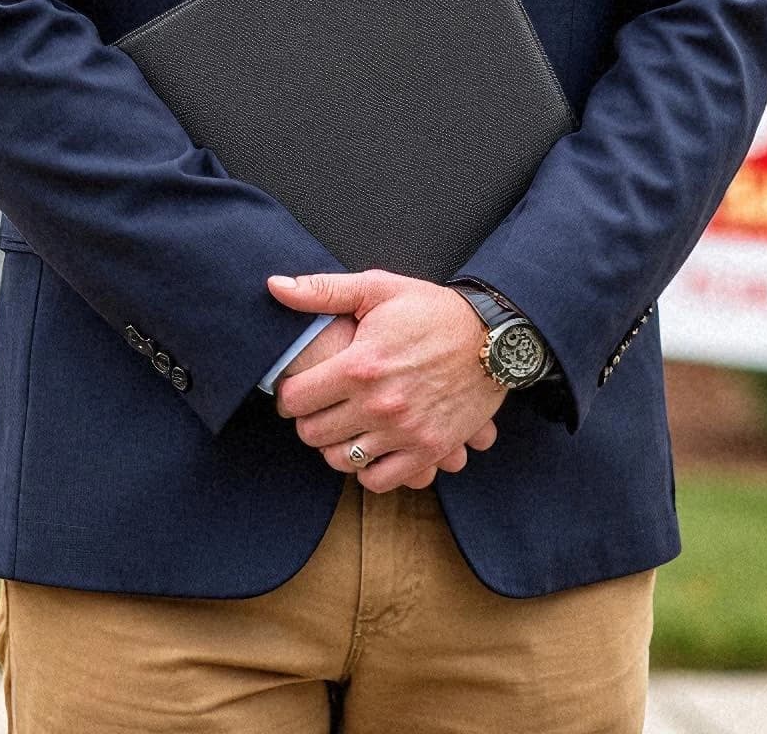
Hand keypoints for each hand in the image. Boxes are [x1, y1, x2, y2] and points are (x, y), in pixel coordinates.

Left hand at [267, 269, 502, 491]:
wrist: (491, 338)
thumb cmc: (432, 311)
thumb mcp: (377, 289)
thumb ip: (323, 291)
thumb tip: (275, 287)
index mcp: (360, 365)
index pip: (295, 399)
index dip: (288, 394)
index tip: (296, 389)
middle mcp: (379, 405)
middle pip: (313, 434)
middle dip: (308, 419)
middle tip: (318, 407)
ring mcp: (405, 433)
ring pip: (341, 461)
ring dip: (335, 445)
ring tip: (342, 425)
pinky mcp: (428, 451)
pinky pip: (379, 480)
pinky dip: (367, 469)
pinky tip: (369, 446)